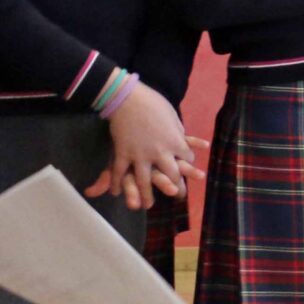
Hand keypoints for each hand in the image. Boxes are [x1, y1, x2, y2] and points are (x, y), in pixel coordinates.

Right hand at [89, 86, 200, 211]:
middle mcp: (160, 152)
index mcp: (175, 142)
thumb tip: (183, 140)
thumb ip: (178, 133)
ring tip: (145, 205)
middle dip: (175, 188)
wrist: (129, 98)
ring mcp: (140, 155)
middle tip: (176, 196)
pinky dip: (116, 184)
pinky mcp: (123, 153)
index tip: (187, 170)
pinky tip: (115, 193)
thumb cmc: (154, 104)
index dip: (188, 165)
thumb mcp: (173, 118)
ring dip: (145, 195)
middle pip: (171, 176)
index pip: (187, 159)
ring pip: (145, 181)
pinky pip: (120, 173)